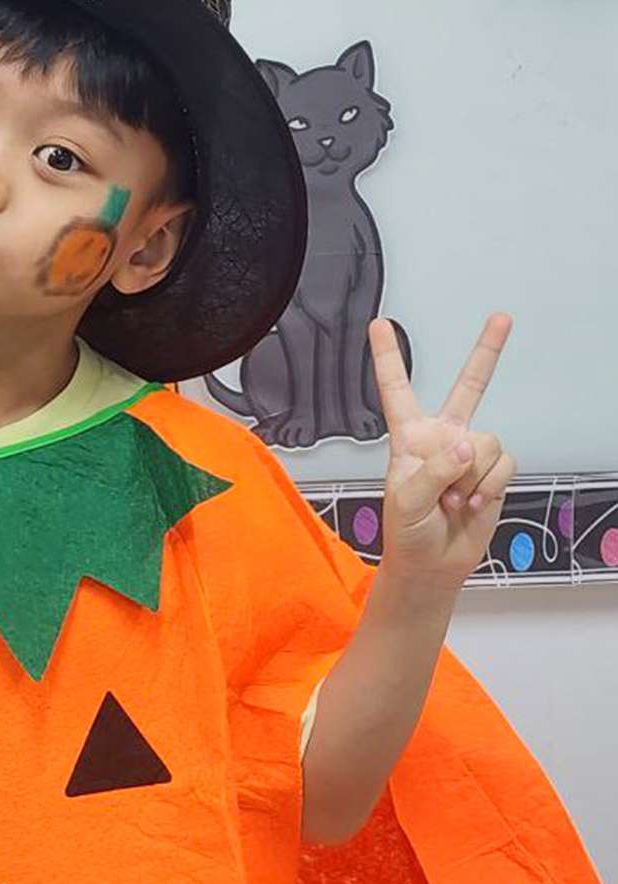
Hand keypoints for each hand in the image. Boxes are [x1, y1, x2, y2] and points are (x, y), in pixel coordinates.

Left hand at [368, 312, 516, 591]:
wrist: (433, 564)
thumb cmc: (407, 532)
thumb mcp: (406, 500)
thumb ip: (434, 469)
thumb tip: (466, 446)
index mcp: (408, 437)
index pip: (396, 390)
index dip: (387, 357)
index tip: (379, 324)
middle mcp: (442, 437)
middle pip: (468, 387)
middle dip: (487, 352)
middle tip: (502, 318)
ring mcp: (470, 453)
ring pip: (487, 441)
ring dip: (473, 475)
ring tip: (453, 499)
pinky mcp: (493, 471)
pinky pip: (504, 463)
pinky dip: (490, 485)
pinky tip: (473, 501)